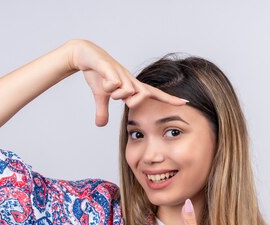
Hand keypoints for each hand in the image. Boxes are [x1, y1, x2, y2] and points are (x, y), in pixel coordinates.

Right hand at [67, 39, 188, 126]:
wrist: (84, 55)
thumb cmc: (97, 74)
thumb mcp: (101, 96)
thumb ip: (103, 110)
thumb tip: (101, 124)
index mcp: (131, 86)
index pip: (154, 94)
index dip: (169, 99)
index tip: (185, 103)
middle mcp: (130, 79)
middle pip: (142, 96)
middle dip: (132, 102)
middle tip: (118, 98)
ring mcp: (121, 72)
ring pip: (126, 91)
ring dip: (114, 94)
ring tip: (105, 85)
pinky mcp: (110, 67)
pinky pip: (114, 83)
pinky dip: (108, 86)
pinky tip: (103, 80)